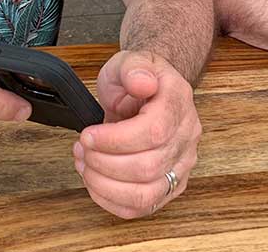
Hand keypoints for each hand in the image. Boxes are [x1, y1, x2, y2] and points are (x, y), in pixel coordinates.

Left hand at [73, 50, 200, 218]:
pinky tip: (96, 183)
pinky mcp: (171, 184)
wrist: (149, 89)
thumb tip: (142, 83)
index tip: (87, 135)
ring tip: (85, 166)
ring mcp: (182, 163)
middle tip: (81, 149)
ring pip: (146, 194)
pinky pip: (144, 206)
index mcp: (178, 101)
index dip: (115, 140)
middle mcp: (187, 135)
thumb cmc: (137, 78)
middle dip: (104, 162)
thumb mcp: (129, 61)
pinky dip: (113, 201)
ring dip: (106, 185)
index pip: (154, 132)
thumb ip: (133, 68)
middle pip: (148, 167)